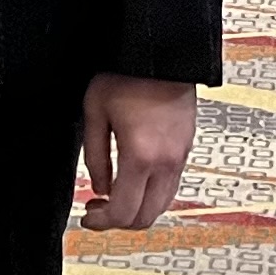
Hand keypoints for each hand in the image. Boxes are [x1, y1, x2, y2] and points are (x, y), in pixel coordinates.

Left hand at [79, 73, 196, 229]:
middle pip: (146, 217)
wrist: (160, 52)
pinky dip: (152, 193)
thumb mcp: (95, 112)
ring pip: (162, 204)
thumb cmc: (127, 73)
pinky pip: (171, 185)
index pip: (124, 212)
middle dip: (119, 221)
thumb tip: (100, 188)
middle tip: (99, 209)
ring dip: (138, 209)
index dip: (102, 222)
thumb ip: (95, 156)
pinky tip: (134, 179)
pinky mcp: (187, 147)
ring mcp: (181, 155)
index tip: (88, 216)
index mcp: (141, 155)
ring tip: (116, 194)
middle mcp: (166, 161)